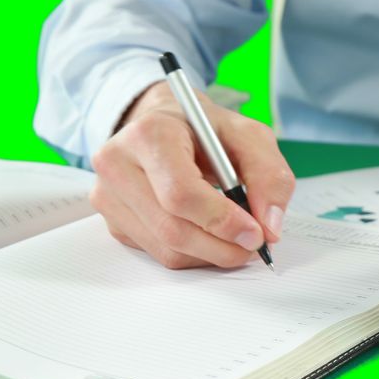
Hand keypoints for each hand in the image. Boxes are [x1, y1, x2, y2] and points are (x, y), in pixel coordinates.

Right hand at [89, 81, 294, 268]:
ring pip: (166, 248)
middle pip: (172, 228)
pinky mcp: (113, 221)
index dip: (221, 220)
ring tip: (235, 238)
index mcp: (149, 134)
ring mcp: (109, 196)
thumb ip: (269, 176)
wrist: (168, 125)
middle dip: (221, 246)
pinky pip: (158, 253)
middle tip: (253, 245)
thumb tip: (269, 227)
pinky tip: (208, 234)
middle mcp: (118, 164)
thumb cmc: (207, 130)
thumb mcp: (249, 136)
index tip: (255, 233)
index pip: (181, 193)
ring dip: (210, 254)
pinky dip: (193, 254)